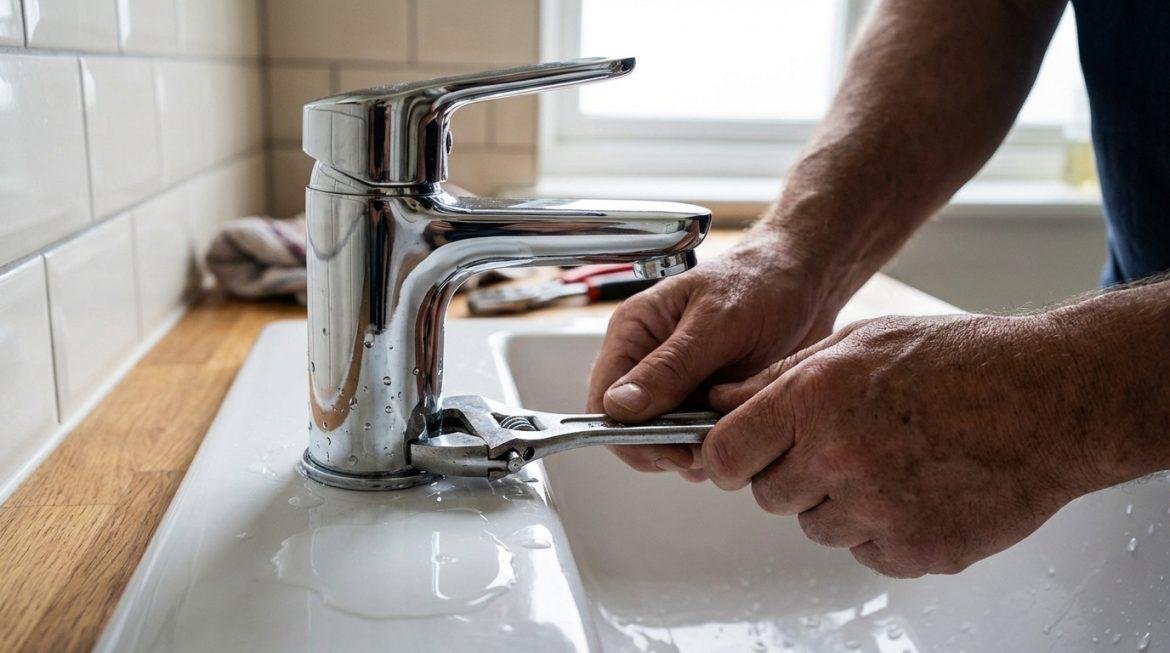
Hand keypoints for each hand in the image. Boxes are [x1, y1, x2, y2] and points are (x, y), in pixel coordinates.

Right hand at [587, 232, 839, 478]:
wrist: (807, 279)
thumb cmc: (761, 281)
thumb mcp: (717, 323)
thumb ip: (671, 366)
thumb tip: (621, 406)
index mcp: (634, 331)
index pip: (604, 401)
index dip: (629, 434)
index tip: (670, 450)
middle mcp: (646, 360)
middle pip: (631, 427)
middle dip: (664, 447)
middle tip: (705, 450)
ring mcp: (675, 383)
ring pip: (662, 438)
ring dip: (690, 449)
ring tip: (727, 437)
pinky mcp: (703, 398)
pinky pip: (692, 436)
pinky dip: (712, 444)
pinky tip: (736, 434)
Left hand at [702, 313, 1109, 577]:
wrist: (1051, 398)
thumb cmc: (961, 360)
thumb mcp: (859, 342)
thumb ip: (779, 378)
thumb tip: (720, 403)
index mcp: (814, 399)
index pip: (724, 455)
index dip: (728, 457)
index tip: (739, 456)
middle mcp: (839, 457)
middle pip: (769, 496)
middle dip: (791, 474)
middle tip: (841, 446)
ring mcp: (879, 509)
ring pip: (816, 527)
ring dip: (838, 503)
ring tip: (890, 460)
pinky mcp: (915, 550)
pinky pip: (867, 552)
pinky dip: (883, 529)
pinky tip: (918, 487)